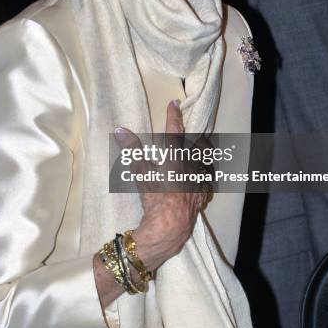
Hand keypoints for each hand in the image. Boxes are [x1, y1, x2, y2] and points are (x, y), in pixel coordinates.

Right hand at [114, 100, 205, 270]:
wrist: (171, 225)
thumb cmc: (155, 197)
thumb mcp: (140, 172)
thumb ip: (132, 149)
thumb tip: (119, 129)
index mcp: (176, 155)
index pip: (174, 129)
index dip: (174, 115)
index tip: (175, 102)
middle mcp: (192, 163)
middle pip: (199, 143)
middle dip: (195, 136)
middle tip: (191, 133)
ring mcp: (201, 179)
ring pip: (207, 160)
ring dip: (203, 154)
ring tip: (199, 152)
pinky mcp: (204, 194)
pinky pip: (208, 180)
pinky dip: (204, 176)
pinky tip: (201, 178)